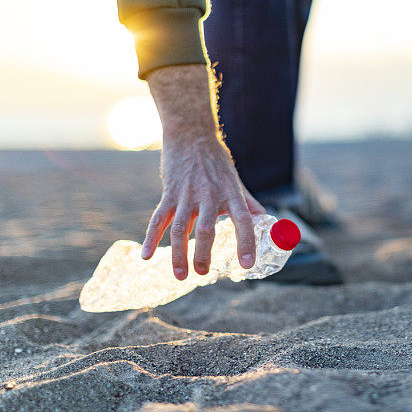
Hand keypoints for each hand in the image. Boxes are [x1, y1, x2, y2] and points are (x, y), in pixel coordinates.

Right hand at [143, 64, 265, 280]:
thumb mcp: (236, 182)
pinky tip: (146, 256)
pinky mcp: (169, 193)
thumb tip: (265, 221)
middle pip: (206, 230)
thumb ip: (249, 204)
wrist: (191, 136)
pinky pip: (158, 219)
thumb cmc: (217, 162)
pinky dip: (151, 238)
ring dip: (179, 255)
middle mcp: (210, 196)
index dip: (246, 243)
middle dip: (203, 255)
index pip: (243, 221)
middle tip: (203, 273)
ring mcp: (187, 195)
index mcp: (231, 194)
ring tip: (181, 275)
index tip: (247, 265)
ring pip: (180, 229)